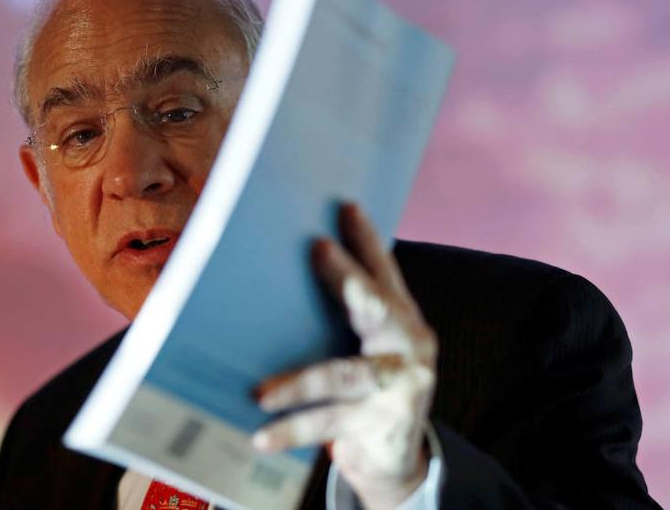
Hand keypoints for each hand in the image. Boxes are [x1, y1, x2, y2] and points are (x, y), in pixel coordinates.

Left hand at [252, 204, 437, 509]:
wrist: (394, 463)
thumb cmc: (365, 395)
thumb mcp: (363, 352)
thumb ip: (344, 320)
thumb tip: (280, 282)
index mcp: (403, 321)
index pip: (385, 273)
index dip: (367, 240)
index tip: (347, 206)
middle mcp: (410, 347)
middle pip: (378, 307)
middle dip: (347, 277)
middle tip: (319, 249)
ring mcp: (401, 387)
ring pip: (344, 375)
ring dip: (299, 383)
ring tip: (259, 393)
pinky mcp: (383, 424)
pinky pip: (330, 424)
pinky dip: (293, 430)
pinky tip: (261, 436)